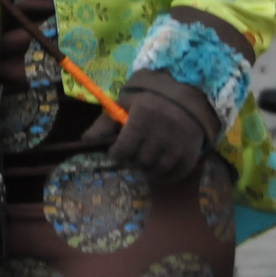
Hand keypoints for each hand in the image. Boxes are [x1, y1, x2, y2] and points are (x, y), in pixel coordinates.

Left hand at [81, 88, 209, 183]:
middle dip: (131, 161)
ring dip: (145, 169)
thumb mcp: (124, 106)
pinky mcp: (191, 154)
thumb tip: (85, 140)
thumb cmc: (148, 104)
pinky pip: (174, 175)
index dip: (116, 153)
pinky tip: (157, 167)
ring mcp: (178, 144)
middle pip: (139, 161)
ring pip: (156, 170)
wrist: (185, 101)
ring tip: (143, 159)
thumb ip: (104, 123)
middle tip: (131, 154)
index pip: (124, 148)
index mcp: (143, 117)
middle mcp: (162, 131)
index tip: (116, 151)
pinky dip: (164, 176)